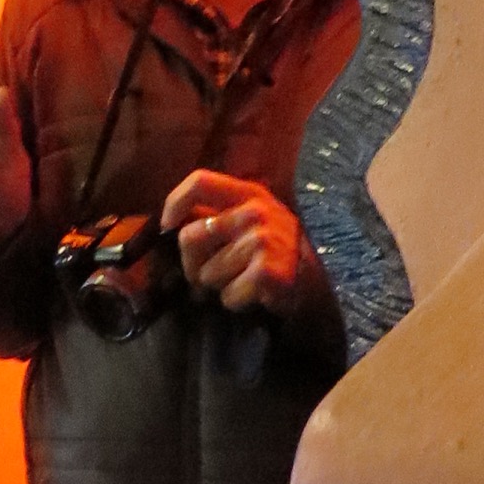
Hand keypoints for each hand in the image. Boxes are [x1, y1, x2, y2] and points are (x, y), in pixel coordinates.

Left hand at [161, 170, 320, 314]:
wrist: (316, 283)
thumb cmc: (275, 252)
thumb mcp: (252, 221)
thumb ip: (218, 215)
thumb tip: (173, 226)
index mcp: (249, 193)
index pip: (200, 182)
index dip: (175, 203)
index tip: (167, 226)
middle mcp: (255, 211)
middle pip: (190, 237)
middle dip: (193, 264)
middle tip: (211, 274)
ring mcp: (261, 240)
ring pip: (206, 273)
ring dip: (219, 285)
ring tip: (242, 280)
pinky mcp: (266, 271)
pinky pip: (227, 295)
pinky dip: (235, 301)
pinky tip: (254, 294)